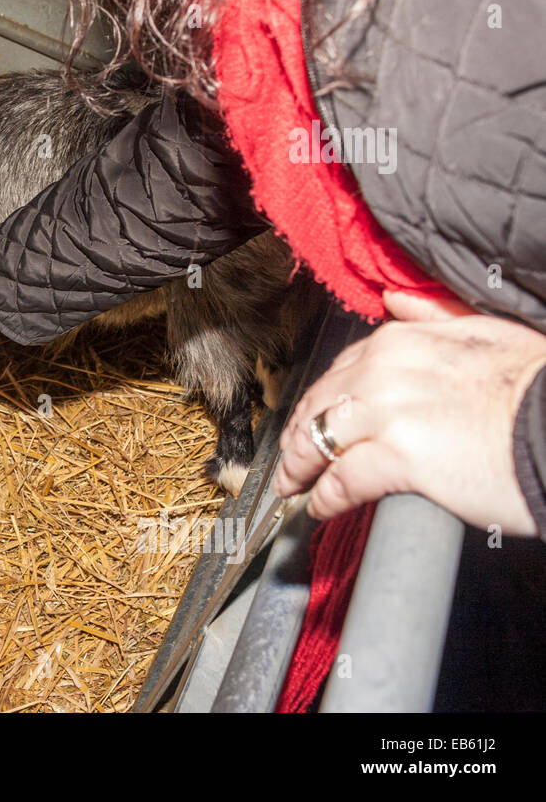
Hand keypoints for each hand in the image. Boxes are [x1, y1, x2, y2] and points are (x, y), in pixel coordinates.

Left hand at [272, 291, 545, 535]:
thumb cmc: (538, 389)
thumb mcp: (487, 333)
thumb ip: (433, 318)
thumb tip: (396, 303)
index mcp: (401, 342)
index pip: (338, 372)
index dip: (319, 402)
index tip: (312, 419)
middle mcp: (384, 371)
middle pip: (318, 406)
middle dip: (298, 436)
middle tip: (290, 460)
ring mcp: (387, 414)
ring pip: (318, 442)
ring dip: (299, 468)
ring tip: (295, 486)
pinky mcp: (398, 458)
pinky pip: (342, 481)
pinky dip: (325, 497)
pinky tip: (321, 508)